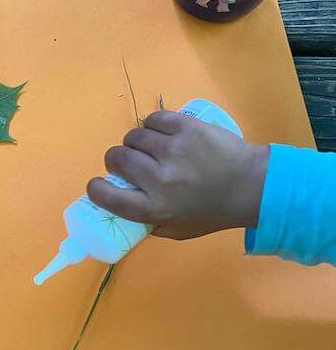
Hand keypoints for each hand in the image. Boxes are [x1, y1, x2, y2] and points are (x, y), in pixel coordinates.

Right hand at [86, 110, 269, 239]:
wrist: (252, 185)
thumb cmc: (213, 212)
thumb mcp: (177, 230)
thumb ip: (148, 222)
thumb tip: (121, 205)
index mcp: (154, 208)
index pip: (108, 196)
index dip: (96, 188)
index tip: (99, 184)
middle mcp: (159, 179)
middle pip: (117, 158)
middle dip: (116, 159)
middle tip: (129, 161)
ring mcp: (172, 150)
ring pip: (134, 136)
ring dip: (137, 142)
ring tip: (151, 147)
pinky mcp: (186, 127)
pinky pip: (153, 119)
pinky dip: (152, 125)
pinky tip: (160, 133)